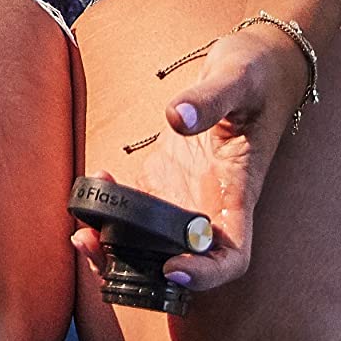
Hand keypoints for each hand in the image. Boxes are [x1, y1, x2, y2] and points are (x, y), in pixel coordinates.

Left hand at [73, 23, 312, 299]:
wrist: (256, 65)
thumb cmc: (258, 74)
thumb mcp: (239, 78)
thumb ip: (211, 98)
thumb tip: (177, 118)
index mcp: (239, 193)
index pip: (232, 256)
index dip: (205, 274)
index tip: (171, 268)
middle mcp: (212, 204)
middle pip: (180, 258)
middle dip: (139, 268)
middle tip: (98, 251)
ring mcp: (187, 192)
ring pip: (152, 239)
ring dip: (116, 247)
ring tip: (82, 233)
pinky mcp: (167, 175)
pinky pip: (136, 203)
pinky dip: (111, 205)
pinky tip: (94, 181)